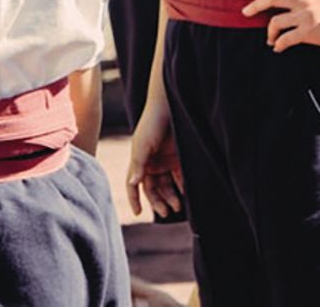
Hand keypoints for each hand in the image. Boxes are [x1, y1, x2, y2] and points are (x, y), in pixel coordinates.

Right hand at [126, 102, 183, 218]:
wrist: (170, 106)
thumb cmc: (152, 124)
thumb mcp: (142, 145)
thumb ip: (138, 165)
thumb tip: (133, 183)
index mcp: (139, 161)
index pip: (133, 185)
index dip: (134, 198)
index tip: (138, 213)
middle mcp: (151, 164)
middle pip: (152, 189)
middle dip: (158, 201)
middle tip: (166, 211)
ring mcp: (165, 162)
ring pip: (167, 186)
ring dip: (171, 197)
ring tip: (178, 206)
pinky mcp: (179, 159)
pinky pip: (180, 178)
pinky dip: (183, 187)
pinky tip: (187, 195)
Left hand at [242, 0, 319, 52]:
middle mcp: (303, 0)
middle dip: (255, 5)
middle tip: (245, 11)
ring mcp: (304, 17)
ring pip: (276, 21)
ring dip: (269, 31)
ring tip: (270, 38)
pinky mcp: (308, 32)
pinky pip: (287, 39)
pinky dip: (279, 44)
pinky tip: (278, 48)